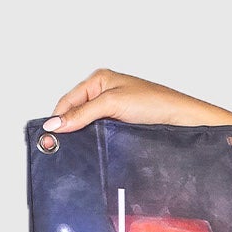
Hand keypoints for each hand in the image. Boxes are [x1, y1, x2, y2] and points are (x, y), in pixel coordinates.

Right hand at [44, 70, 231, 134]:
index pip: (68, 100)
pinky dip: (96, 141)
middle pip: (76, 113)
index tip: (49, 138)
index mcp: (99, 80)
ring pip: (89, 125)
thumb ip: (82, 113)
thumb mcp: (113, 104)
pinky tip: (95, 151)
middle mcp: (105, 93)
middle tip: (61, 148)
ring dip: (83, 137)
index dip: (58, 118)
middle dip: (69, 128)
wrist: (182, 119)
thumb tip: (56, 124)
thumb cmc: (155, 103)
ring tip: (77, 151)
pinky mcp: (123, 125)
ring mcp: (114, 110)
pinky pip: (102, 134)